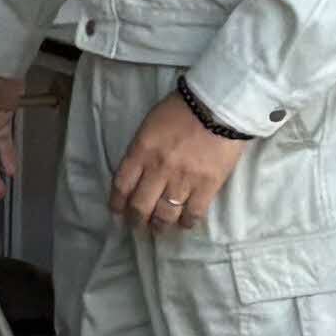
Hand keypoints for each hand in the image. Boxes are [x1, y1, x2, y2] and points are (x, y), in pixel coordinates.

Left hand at [109, 94, 248, 232]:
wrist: (218, 106)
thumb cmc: (181, 109)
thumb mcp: (150, 125)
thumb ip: (141, 149)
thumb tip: (136, 171)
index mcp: (141, 151)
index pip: (121, 185)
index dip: (118, 203)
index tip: (118, 212)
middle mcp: (158, 169)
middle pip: (141, 205)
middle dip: (137, 220)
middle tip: (138, 225)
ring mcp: (183, 180)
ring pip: (165, 214)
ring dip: (160, 225)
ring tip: (159, 229)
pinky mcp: (207, 185)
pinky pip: (193, 213)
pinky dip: (187, 222)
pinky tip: (184, 224)